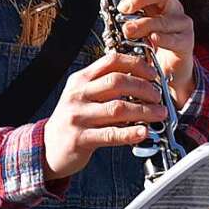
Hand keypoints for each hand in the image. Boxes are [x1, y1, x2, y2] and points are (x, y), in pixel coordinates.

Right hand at [44, 52, 164, 179]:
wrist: (48, 147)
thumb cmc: (74, 119)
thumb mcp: (84, 95)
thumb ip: (107, 85)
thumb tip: (143, 79)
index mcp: (81, 79)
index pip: (111, 61)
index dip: (136, 64)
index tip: (153, 73)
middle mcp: (78, 94)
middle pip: (117, 82)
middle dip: (144, 87)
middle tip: (158, 96)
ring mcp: (78, 116)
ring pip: (117, 108)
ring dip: (145, 110)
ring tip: (160, 113)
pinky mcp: (80, 139)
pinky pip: (111, 134)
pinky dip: (131, 133)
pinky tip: (144, 132)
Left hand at [111, 0, 195, 102]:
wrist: (166, 69)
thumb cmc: (147, 42)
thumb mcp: (131, 22)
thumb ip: (119, 9)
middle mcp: (170, 5)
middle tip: (122, 8)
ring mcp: (180, 22)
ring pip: (166, 16)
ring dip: (144, 22)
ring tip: (128, 31)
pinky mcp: (186, 41)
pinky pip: (175, 38)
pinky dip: (162, 38)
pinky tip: (152, 40)